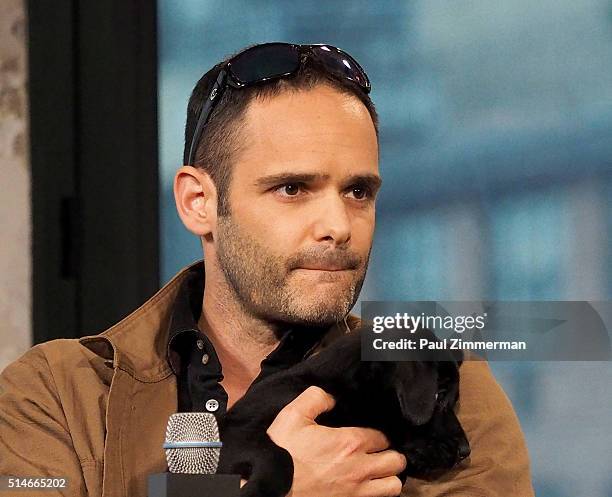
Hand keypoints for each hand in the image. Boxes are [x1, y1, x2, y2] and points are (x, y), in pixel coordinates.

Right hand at [266, 386, 405, 496]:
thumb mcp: (293, 416)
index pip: (382, 436)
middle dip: (390, 454)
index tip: (370, 435)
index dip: (378, 435)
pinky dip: (377, 493)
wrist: (269, 487)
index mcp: (349, 442)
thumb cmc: (281, 452)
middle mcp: (359, 468)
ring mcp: (356, 492)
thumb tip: (331, 396)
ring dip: (388, 477)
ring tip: (377, 472)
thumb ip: (315, 398)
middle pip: (396, 461)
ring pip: (393, 486)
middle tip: (378, 453)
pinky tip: (366, 487)